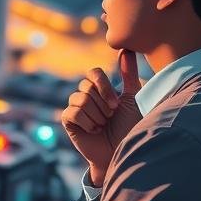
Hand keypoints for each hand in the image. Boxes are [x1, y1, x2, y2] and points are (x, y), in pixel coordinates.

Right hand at [61, 49, 142, 186]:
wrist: (122, 151)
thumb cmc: (130, 127)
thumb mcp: (132, 98)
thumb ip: (128, 74)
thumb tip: (126, 49)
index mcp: (99, 88)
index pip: (93, 73)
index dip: (104, 86)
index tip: (116, 105)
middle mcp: (85, 95)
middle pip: (87, 87)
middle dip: (102, 105)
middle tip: (110, 118)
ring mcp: (75, 107)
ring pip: (80, 99)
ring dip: (97, 116)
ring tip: (102, 126)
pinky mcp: (67, 120)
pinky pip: (73, 112)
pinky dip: (87, 123)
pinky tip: (93, 131)